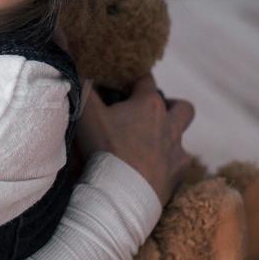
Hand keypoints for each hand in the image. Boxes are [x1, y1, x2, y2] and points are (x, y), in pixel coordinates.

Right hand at [76, 72, 193, 208]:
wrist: (121, 195)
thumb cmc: (105, 149)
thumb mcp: (87, 113)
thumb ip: (82, 86)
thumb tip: (76, 65)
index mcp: (148, 105)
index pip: (147, 80)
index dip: (135, 79)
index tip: (123, 84)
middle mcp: (169, 125)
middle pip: (182, 108)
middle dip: (171, 106)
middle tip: (151, 115)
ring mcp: (176, 152)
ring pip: (183, 137)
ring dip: (171, 137)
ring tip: (151, 144)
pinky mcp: (178, 176)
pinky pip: (179, 165)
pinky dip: (168, 165)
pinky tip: (153, 171)